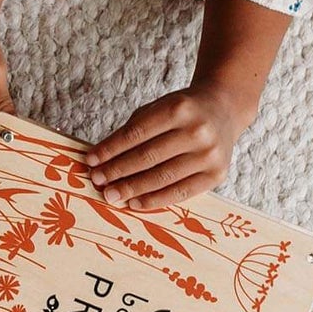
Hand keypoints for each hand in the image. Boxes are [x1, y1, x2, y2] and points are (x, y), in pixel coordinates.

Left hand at [84, 85, 258, 208]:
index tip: (90, 161)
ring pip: (162, 177)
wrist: (222, 111)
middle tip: (96, 181)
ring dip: (132, 188)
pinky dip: (154, 200)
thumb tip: (100, 161)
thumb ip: (132, 131)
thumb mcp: (157, 109)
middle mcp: (198, 131)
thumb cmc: (181, 112)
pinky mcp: (216, 175)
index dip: (110, 149)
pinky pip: (180, 193)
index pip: (136, 133)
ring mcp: (210, 155)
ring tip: (110, 195)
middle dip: (117, 171)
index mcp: (179, 108)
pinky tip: (134, 203)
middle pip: (148, 157)